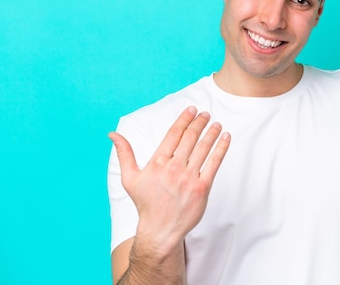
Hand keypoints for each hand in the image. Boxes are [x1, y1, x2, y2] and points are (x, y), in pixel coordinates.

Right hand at [108, 107, 229, 252]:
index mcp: (157, 162)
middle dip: (199, 122)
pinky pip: (214, 163)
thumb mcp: (130, 178)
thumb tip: (113, 134)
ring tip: (217, 124)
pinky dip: (221, 148)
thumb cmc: (146, 203)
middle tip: (206, 114)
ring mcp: (188, 178)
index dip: (184, 119)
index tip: (191, 110)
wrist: (160, 230)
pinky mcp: (202, 187)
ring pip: (203, 148)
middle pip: (190, 138)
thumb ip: (124, 154)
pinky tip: (226, 138)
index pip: (174, 134)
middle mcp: (173, 168)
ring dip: (212, 133)